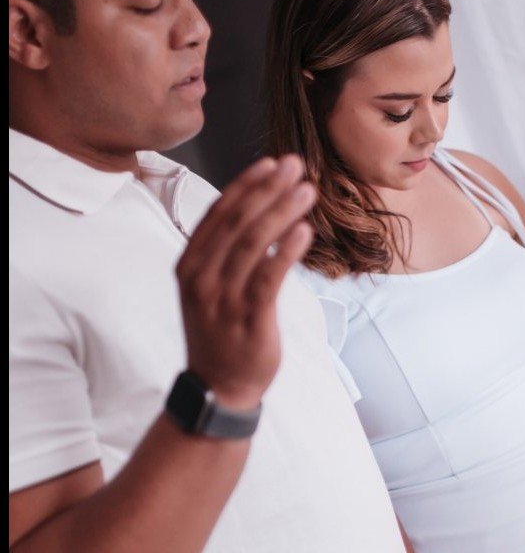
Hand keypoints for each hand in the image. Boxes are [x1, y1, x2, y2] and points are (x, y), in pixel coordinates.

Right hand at [176, 156, 314, 407]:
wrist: (218, 389)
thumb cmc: (220, 334)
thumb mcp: (210, 288)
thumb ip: (226, 253)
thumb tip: (259, 212)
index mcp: (189, 265)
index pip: (218, 214)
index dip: (246, 185)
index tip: (270, 163)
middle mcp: (201, 278)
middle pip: (237, 222)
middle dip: (268, 189)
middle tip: (295, 166)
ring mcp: (223, 298)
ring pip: (253, 244)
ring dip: (281, 212)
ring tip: (307, 190)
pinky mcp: (248, 318)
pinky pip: (268, 277)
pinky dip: (286, 251)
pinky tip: (304, 230)